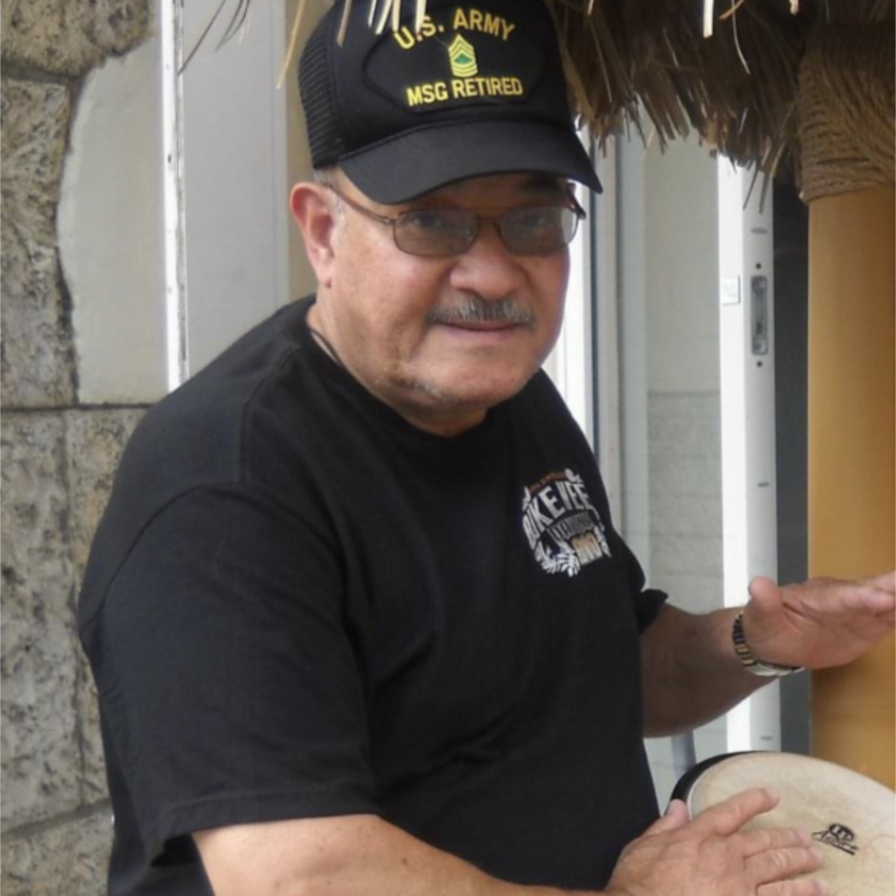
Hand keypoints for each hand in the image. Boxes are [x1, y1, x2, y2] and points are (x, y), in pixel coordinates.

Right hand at [604, 789, 825, 895]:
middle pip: (763, 841)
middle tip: (804, 837)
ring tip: (816, 862)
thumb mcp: (642, 847)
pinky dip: (798, 895)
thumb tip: (678, 807)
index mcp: (698, 836)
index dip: (754, 801)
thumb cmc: (639, 886)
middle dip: (786, 837)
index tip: (773, 795)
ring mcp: (739, 886)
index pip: (731, 811)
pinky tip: (815, 892)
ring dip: (800, 865)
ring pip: (778, 870)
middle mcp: (724, 856)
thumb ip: (664, 826)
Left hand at [743, 572, 895, 668]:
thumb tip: (758, 584)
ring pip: (891, 601)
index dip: (865, 597)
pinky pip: (895, 616)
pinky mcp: (868, 624)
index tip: (885, 597)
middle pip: (875, 591)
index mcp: (818, 597)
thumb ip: (764, 602)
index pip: (844, 597)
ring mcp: (859, 610)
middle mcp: (843, 598)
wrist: (773, 640)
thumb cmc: (766, 625)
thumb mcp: (760, 617)